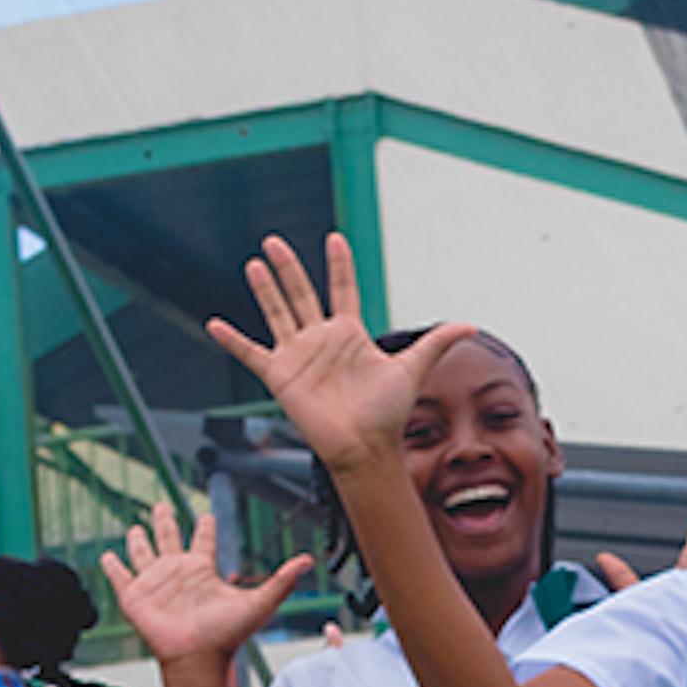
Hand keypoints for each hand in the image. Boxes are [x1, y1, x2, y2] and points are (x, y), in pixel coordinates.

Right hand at [100, 499, 312, 668]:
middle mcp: (177, 572)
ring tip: (135, 527)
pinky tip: (107, 555)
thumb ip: (282, 581)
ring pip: (142, 553)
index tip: (206, 514)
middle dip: (165, 520)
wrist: (197, 659)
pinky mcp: (134, 596)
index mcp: (203, 570)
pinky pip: (120, 576)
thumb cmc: (226, 636)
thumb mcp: (259, 603)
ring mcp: (154, 583)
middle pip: (169, 538)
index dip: (204, 526)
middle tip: (161, 504)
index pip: (203, 540)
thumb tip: (310, 561)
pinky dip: (112, 565)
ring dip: (138, 539)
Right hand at [204, 233, 469, 476]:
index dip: (339, 266)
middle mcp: (322, 340)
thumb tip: (472, 324)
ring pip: (277, 313)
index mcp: (350, 334)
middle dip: (289, 268)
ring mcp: (299, 356)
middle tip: (275, 241)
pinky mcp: (280, 375)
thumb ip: (436, 343)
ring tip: (255, 263)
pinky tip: (214, 325)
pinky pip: (251, 354)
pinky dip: (232, 341)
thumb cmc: (387, 414)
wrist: (365, 447)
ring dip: (266, 290)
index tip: (335, 238)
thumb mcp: (412, 369)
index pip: (342, 290)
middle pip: (302, 294)